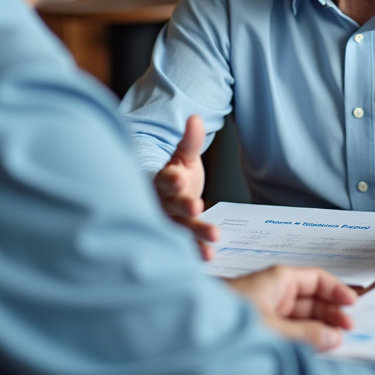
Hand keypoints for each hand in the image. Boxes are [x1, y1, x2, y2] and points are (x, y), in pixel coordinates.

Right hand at [154, 115, 218, 259]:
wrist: (172, 192)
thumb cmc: (176, 172)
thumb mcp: (185, 155)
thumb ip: (191, 140)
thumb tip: (195, 119)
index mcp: (160, 179)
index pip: (162, 179)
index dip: (170, 179)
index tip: (179, 178)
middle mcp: (161, 202)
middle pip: (171, 205)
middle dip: (183, 206)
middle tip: (197, 207)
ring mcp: (168, 221)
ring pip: (180, 227)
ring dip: (194, 234)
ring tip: (213, 237)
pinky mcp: (178, 235)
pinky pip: (186, 244)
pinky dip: (196, 250)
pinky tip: (209, 255)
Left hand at [227, 265, 356, 350]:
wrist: (190, 332)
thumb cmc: (227, 320)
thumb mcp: (274, 329)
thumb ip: (307, 334)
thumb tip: (334, 337)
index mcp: (278, 279)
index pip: (316, 279)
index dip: (337, 291)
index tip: (353, 305)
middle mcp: (273, 290)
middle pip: (311, 298)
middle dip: (331, 313)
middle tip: (348, 330)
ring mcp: (266, 307)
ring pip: (300, 315)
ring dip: (318, 328)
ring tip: (334, 342)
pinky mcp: (258, 324)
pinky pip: (288, 328)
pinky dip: (302, 336)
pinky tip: (312, 347)